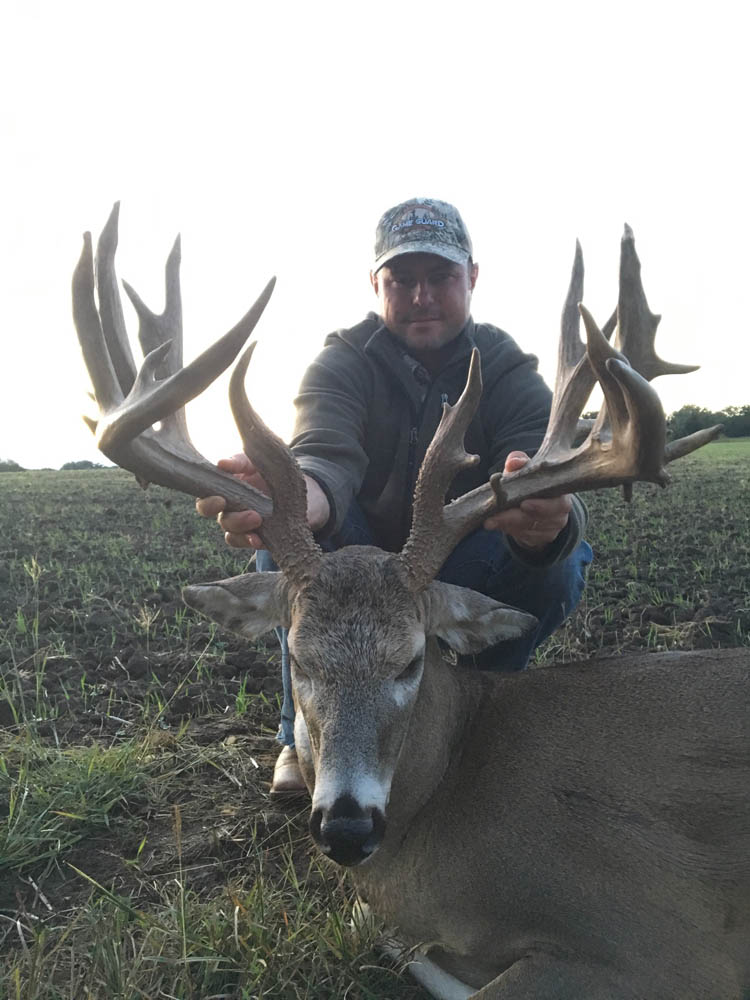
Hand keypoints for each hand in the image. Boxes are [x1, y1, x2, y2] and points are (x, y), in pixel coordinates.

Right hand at [195, 454, 329, 549]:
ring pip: (228, 529)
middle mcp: (230, 506)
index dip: (207, 497)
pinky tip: (258, 540)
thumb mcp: (262, 462)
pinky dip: (249, 542)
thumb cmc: (279, 473)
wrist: (311, 494)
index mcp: (226, 485)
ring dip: (238, 525)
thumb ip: (241, 462)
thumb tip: (221, 463)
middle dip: (214, 510)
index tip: (220, 498)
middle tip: (227, 505)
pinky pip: (245, 542)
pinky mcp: (257, 536)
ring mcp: (243, 523)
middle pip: (209, 512)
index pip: (205, 492)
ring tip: (257, 519)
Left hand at [483, 451, 570, 550]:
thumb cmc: (530, 481)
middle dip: (516, 518)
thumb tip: (514, 462)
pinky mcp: (541, 538)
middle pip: (541, 520)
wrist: (534, 500)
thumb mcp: (525, 469)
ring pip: (530, 531)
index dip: (541, 506)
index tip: (523, 504)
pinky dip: (510, 531)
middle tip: (495, 518)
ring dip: (509, 526)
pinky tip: (498, 525)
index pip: (558, 504)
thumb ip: (519, 462)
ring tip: (491, 520)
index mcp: (562, 494)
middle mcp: (560, 513)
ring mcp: (552, 528)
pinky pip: (526, 538)